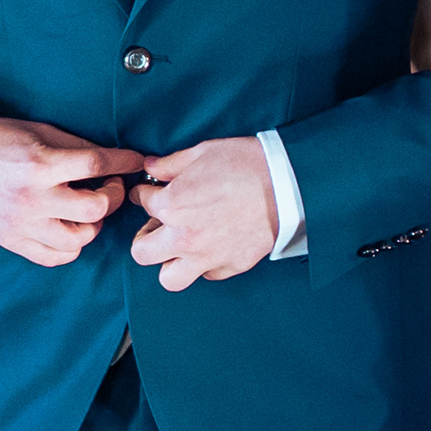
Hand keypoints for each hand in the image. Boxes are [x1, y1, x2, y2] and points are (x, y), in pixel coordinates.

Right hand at [0, 116, 142, 266]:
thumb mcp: (39, 132)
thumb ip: (76, 147)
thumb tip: (114, 158)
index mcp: (39, 165)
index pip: (95, 165)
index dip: (123, 161)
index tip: (136, 160)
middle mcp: (32, 199)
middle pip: (95, 209)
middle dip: (113, 196)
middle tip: (110, 186)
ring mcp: (22, 225)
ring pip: (79, 240)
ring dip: (93, 224)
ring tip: (88, 209)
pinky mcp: (13, 242)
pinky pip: (55, 257)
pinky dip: (71, 246)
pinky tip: (71, 227)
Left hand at [129, 138, 279, 291]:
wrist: (287, 185)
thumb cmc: (246, 164)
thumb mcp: (203, 152)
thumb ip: (171, 163)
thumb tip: (152, 167)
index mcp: (172, 206)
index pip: (143, 203)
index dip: (144, 194)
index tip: (150, 192)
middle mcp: (183, 237)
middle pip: (142, 253)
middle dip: (144, 237)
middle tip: (157, 226)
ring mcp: (207, 257)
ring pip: (170, 278)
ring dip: (170, 263)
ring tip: (180, 247)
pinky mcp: (231, 266)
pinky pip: (207, 275)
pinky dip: (204, 264)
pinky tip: (211, 247)